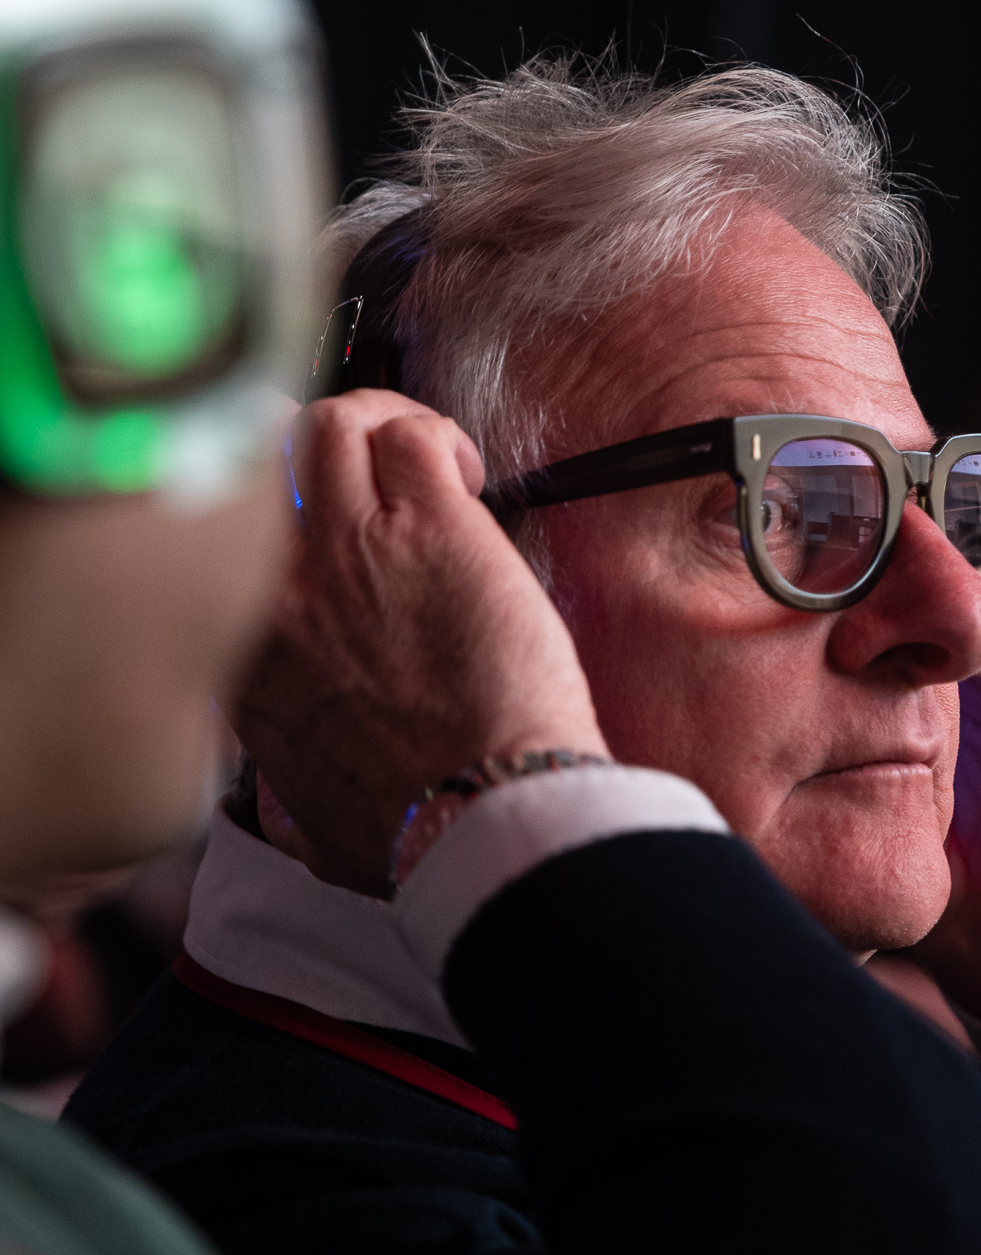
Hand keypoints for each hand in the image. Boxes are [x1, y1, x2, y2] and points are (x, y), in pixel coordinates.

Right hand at [232, 391, 606, 894]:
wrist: (482, 817)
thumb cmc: (414, 831)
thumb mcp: (306, 824)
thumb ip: (284, 798)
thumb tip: (286, 807)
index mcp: (245, 660)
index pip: (224, 552)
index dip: (271, 529)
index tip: (317, 541)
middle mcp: (280, 591)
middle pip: (256, 465)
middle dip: (301, 451)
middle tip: (359, 470)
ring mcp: (349, 549)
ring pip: (326, 424)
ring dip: (374, 424)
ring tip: (419, 458)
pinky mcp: (431, 527)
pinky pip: (411, 435)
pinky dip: (439, 436)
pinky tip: (468, 474)